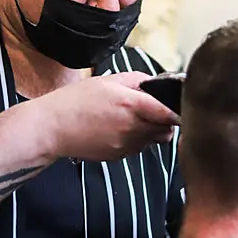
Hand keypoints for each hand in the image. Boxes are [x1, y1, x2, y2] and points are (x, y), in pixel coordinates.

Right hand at [36, 72, 180, 161]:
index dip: (180, 112)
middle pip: (166, 129)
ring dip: (150, 130)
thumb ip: (136, 81)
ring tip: (131, 118)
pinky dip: (136, 139)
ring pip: (153, 140)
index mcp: (131, 104)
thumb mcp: (107, 80)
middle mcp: (132, 127)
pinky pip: (138, 148)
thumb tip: (156, 84)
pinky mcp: (118, 156)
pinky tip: (118, 129)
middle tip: (154, 110)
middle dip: (165, 120)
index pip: (169, 113)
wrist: (52, 128)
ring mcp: (126, 145)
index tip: (185, 109)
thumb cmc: (75, 101)